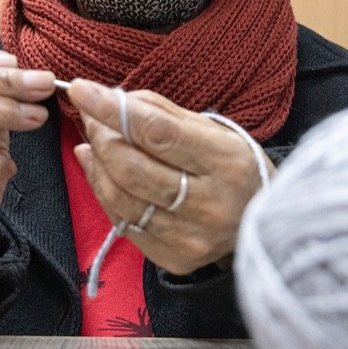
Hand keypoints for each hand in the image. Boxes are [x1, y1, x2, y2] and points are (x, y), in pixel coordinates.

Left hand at [66, 80, 272, 275]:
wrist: (265, 220)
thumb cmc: (235, 166)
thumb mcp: (212, 129)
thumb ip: (161, 113)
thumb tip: (110, 99)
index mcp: (226, 163)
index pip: (157, 133)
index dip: (113, 110)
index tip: (82, 89)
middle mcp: (211, 205)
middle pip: (132, 168)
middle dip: (101, 136)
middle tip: (90, 114)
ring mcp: (192, 238)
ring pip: (122, 198)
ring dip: (97, 163)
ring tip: (93, 140)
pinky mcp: (176, 259)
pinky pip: (123, 223)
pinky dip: (103, 191)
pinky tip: (99, 169)